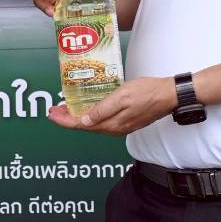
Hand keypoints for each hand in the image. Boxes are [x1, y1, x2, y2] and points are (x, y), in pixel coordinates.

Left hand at [48, 77, 175, 135]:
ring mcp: (120, 125)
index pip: (81, 125)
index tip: (52, 115)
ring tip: (66, 109)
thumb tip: (84, 121)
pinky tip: (87, 108)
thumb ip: (102, 110)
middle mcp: (114, 128)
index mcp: (111, 124)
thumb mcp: (122, 97)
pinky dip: (90, 115)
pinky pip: (102, 120)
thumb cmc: (147, 92)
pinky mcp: (125, 120)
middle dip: (67, 119)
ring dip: (78, 117)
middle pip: (84, 126)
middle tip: (54, 110)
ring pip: (93, 123)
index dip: (64, 121)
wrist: (169, 95)